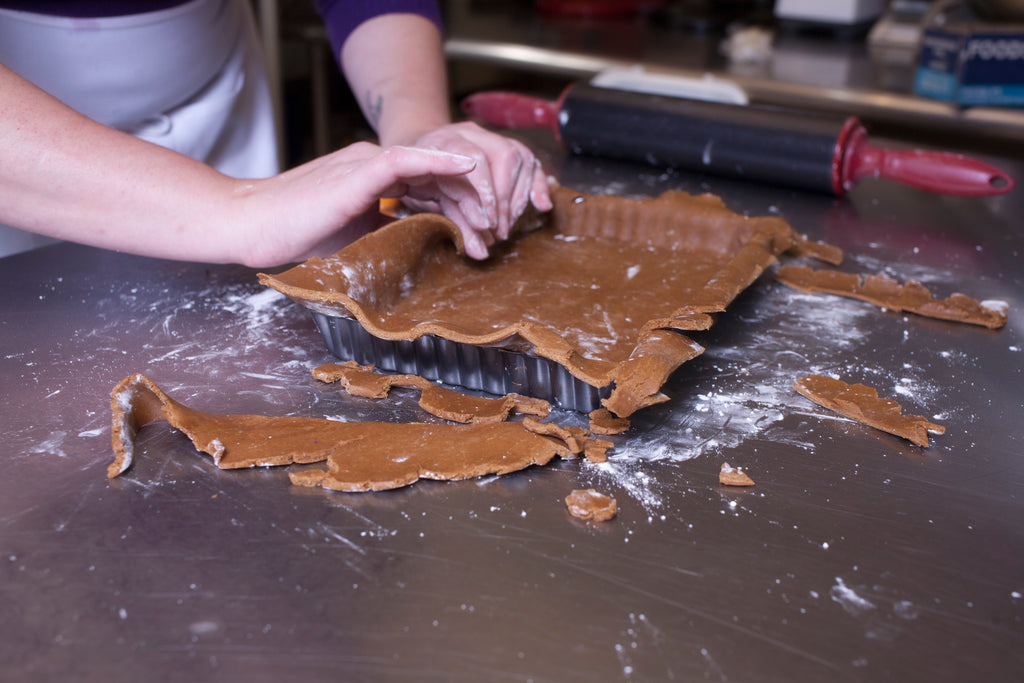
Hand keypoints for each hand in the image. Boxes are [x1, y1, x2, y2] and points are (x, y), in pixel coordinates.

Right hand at [238, 142, 476, 266]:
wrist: (253, 226)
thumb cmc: (296, 233)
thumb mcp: (356, 236)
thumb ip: (387, 232)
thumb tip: (422, 248)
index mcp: (374, 177)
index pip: (429, 187)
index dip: (459, 207)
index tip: (480, 234)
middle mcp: (374, 163)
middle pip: (436, 177)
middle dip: (470, 203)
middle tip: (493, 232)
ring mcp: (366, 163)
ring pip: (429, 168)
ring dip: (463, 191)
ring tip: (490, 215)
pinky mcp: (357, 171)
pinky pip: (406, 159)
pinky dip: (439, 162)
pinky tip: (467, 169)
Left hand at [399, 122, 552, 258]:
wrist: (409, 156)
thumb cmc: (410, 184)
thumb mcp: (419, 202)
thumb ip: (450, 223)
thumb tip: (481, 252)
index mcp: (439, 142)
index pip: (472, 159)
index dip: (485, 194)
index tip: (488, 226)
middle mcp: (465, 132)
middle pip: (502, 154)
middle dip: (504, 198)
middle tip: (499, 231)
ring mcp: (485, 135)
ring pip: (517, 155)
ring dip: (518, 196)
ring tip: (507, 225)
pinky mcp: (501, 144)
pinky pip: (527, 159)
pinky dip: (536, 183)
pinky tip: (541, 205)